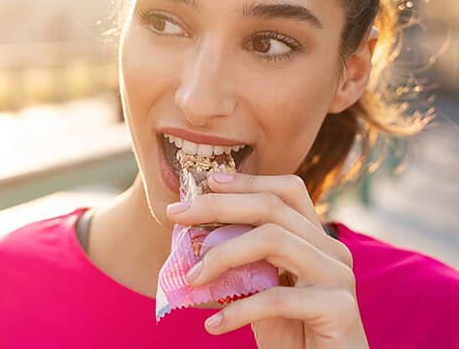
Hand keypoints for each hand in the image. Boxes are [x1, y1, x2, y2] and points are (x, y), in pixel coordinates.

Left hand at [165, 172, 368, 348]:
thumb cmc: (292, 335)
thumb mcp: (260, 291)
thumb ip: (241, 263)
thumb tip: (193, 236)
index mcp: (316, 240)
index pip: (286, 191)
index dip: (247, 181)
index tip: (207, 182)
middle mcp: (332, 251)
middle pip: (272, 208)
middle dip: (218, 206)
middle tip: (175, 216)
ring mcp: (339, 277)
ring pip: (274, 240)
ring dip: (222, 255)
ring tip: (192, 278)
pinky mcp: (338, 309)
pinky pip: (277, 297)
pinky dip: (238, 310)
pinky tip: (213, 326)